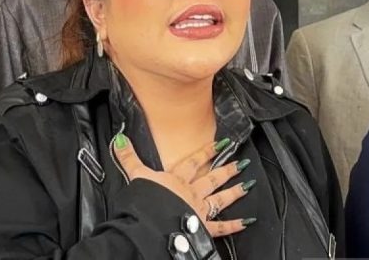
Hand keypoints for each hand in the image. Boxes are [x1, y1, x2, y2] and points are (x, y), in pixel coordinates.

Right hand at [113, 134, 255, 236]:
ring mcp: (199, 210)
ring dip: (235, 192)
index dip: (207, 152)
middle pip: (212, 179)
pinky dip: (234, 225)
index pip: (194, 162)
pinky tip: (247, 221)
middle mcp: (191, 193)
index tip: (222, 143)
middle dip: (227, 170)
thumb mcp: (136, 175)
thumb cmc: (145, 201)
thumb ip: (129, 158)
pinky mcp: (203, 228)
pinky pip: (221, 227)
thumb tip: (120, 139)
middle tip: (242, 162)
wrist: (152, 223)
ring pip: (220, 199)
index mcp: (176, 180)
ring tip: (249, 185)